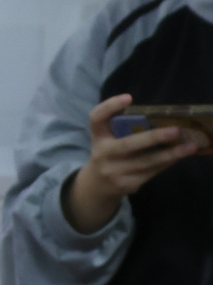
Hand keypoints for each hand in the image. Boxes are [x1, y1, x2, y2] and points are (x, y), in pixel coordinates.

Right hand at [67, 93, 199, 232]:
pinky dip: (167, 163)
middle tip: (175, 131)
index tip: (129, 98)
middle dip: (153, 138)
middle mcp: (102, 154)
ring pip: (145, 162)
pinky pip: (150, 172)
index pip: (97, 118)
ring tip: (188, 147)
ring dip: (169, 154)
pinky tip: (178, 156)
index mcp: (99, 136)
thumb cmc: (109, 154)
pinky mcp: (125, 185)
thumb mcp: (107, 138)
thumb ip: (123, 126)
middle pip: (127, 144)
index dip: (110, 107)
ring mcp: (113, 172)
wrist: (96, 186)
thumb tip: (162, 118)